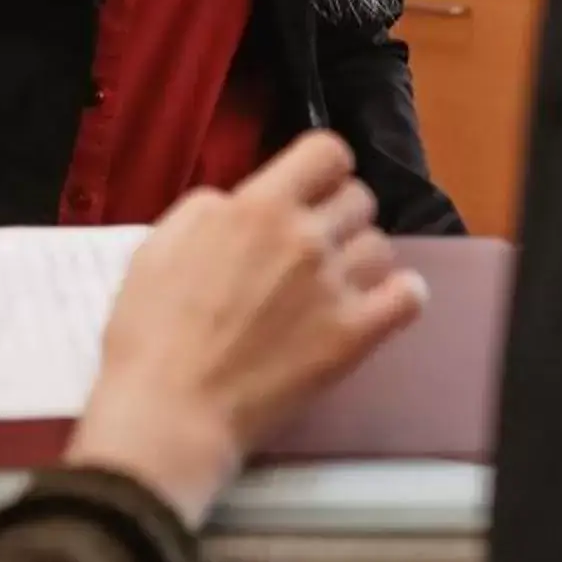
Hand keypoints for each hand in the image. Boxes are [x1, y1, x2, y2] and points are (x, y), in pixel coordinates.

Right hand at [67, 135, 426, 524]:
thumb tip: (242, 204)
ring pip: (382, 245)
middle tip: (312, 246)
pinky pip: (409, 297)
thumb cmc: (151, 329)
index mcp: (258, 206)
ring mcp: (336, 287)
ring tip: (335, 283)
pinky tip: (379, 303)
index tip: (308, 191)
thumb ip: (211, 209)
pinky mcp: (355, 336)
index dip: (321, 169)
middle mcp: (306, 237)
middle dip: (337, 215)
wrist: (171, 409)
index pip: (327, 152)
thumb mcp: (160, 242)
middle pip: (360, 198)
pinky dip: (401, 294)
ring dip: (360, 258)